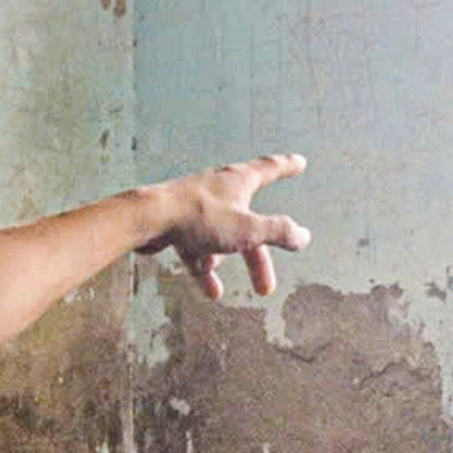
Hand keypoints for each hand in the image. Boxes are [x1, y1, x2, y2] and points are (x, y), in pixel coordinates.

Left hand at [145, 152, 310, 299]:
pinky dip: (204, 267)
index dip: (287, 166)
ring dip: (225, 265)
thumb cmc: (199, 218)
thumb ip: (278, 232)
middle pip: (249, 225)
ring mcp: (197, 206)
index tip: (299, 162)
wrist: (148, 220)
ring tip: (220, 290)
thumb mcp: (248, 229)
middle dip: (257, 259)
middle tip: (266, 288)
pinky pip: (197, 247)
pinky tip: (208, 289)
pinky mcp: (177, 222)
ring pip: (222, 238)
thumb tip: (304, 236)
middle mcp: (219, 189)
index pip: (271, 169)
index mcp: (239, 181)